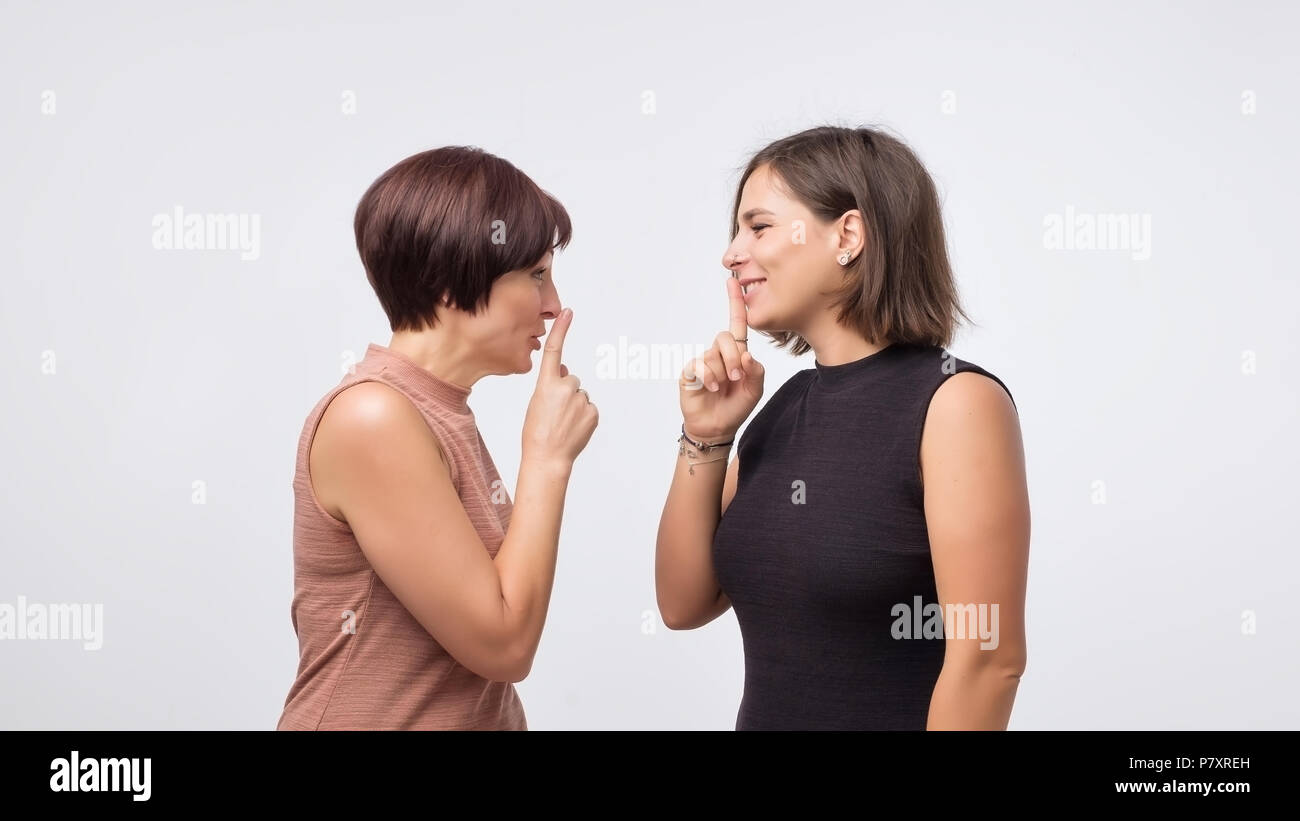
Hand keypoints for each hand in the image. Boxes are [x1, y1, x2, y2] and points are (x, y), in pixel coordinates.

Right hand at [522, 308, 597, 468]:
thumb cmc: (536, 433)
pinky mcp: (593, 412)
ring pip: (580, 396)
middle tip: (555, 413)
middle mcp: (566, 388)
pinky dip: (583, 417)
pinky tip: (573, 428)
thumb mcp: (537, 403)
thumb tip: (566, 372)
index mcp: (546, 385)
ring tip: (563, 423)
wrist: (547, 458)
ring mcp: (581, 400)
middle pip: (571, 380)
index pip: (554, 351)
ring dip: (574, 406)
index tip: (567, 313)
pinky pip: (588, 408)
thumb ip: (551, 385)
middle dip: (566, 392)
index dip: (561, 330)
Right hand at [679, 276, 764, 440]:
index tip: (732, 280)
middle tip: (737, 377)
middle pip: (725, 338)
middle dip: (733, 358)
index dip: (735, 302)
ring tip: (722, 387)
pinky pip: (700, 365)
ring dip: (722, 372)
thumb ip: (756, 370)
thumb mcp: (755, 389)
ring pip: (714, 354)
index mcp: (737, 353)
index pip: (737, 323)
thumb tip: (746, 355)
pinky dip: (709, 378)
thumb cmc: (736, 406)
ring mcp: (703, 361)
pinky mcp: (690, 371)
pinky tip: (711, 388)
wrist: (717, 427)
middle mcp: (719, 353)